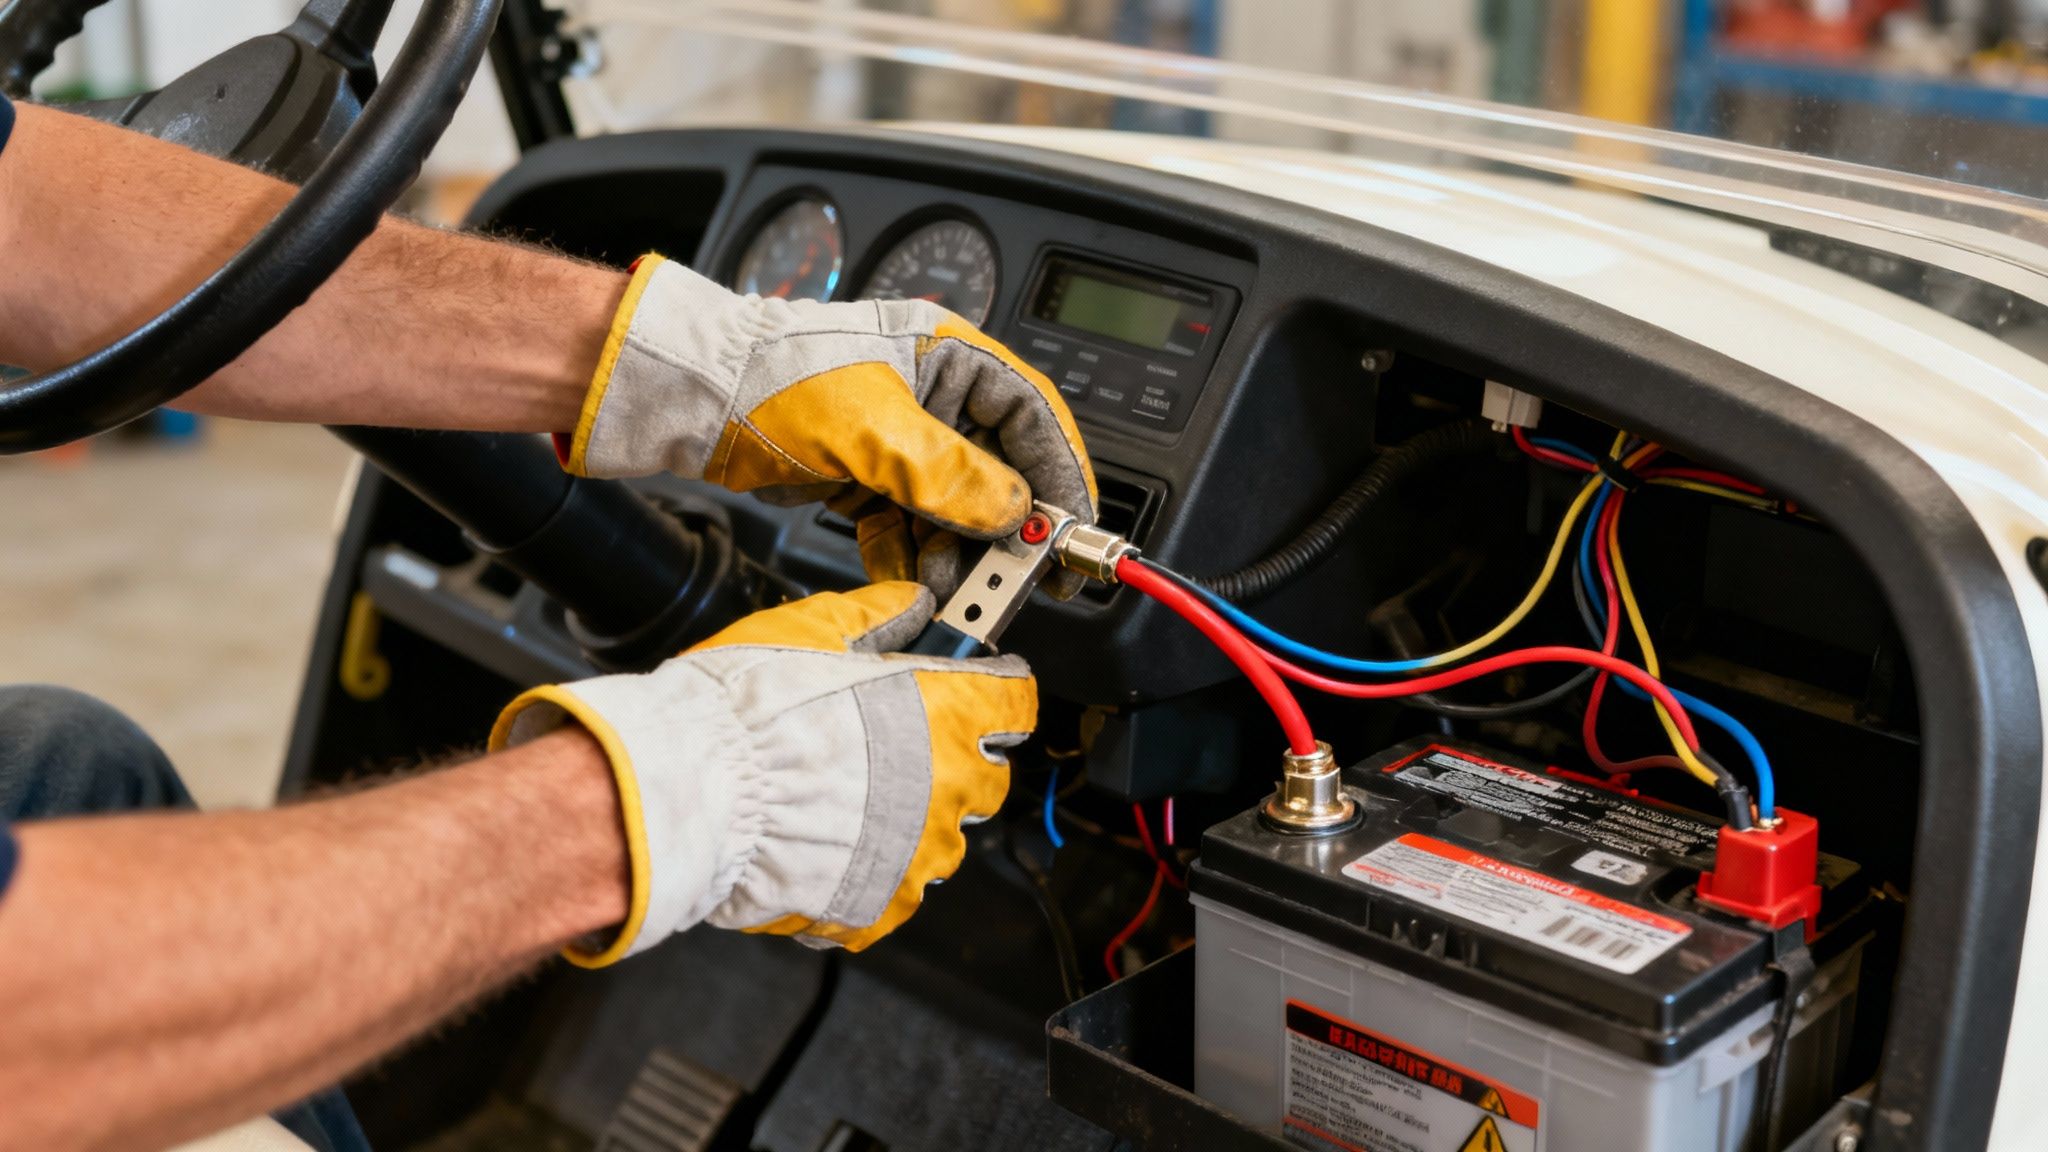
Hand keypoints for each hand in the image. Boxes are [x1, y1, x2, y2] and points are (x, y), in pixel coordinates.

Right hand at [490, 582, 1034, 964]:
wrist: (689, 792)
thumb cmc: (744, 710)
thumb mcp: (814, 628)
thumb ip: (880, 615)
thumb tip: (914, 603)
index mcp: (944, 713)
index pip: (1015, 700)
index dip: (994, 689)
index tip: (978, 687)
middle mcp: (947, 787)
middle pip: (987, 776)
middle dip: (956, 759)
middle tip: (897, 746)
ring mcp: (916, 855)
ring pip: (943, 839)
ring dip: (913, 820)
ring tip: (848, 801)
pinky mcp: (879, 907)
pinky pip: (897, 893)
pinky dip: (872, 874)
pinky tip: (830, 847)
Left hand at [560, 255, 1096, 596]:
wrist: (693, 399)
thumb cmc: (772, 378)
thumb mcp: (874, 428)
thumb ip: (951, 474)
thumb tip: (1013, 511)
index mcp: (949, 355)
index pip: (1032, 416)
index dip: (1061, 475)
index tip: (1071, 532)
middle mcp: (931, 394)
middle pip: (997, 471)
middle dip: (1002, 531)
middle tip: (1015, 580)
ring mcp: (897, 439)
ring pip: (952, 509)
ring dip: (955, 555)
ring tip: (952, 592)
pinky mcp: (864, 476)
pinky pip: (908, 527)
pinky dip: (911, 559)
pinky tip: (911, 585)